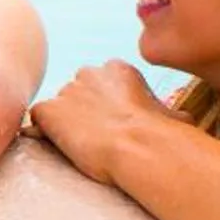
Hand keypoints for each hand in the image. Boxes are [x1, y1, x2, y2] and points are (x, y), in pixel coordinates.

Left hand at [29, 61, 171, 186]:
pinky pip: (37, 120)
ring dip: (65, 124)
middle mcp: (88, 74)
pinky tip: (53, 147)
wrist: (140, 147)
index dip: (105, 107)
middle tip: (95, 138)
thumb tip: (183, 122)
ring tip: (80, 149)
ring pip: (59, 107)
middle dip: (82, 112)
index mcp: (117, 70)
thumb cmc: (164, 136)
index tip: (113, 125)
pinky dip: (41, 132)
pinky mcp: (48, 111)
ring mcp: (66, 91)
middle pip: (77, 92)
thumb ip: (167, 113)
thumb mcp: (175, 117)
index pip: (101, 83)